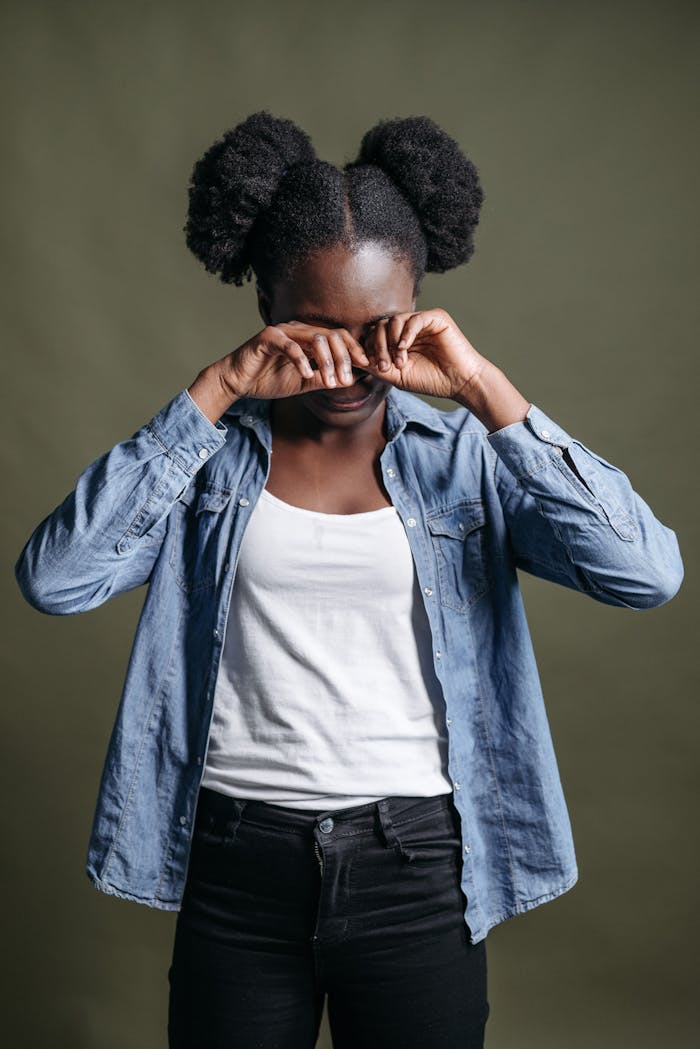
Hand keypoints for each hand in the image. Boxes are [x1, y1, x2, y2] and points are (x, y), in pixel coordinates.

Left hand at [360, 308, 489, 401]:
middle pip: (382, 325)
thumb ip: (377, 366)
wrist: (459, 383)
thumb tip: (354, 358)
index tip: (374, 367)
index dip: (370, 348)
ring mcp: (423, 321)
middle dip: (379, 346)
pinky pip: (414, 319)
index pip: (375, 333)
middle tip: (386, 367)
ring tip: (400, 362)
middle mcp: (409, 328)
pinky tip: (405, 349)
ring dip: (392, 343)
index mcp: (399, 339)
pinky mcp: (437, 318)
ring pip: (395, 320)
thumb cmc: (431, 380)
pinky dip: (406, 334)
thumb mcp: (397, 376)